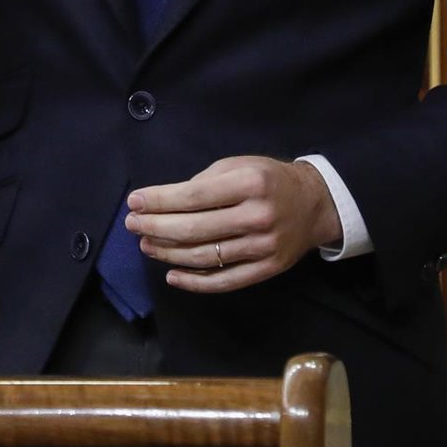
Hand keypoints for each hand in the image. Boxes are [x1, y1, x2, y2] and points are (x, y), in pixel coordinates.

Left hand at [126, 156, 342, 293]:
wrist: (314, 204)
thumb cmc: (269, 179)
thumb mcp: (239, 165)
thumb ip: (205, 181)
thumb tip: (166, 203)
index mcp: (249, 184)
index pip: (193, 196)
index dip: (159, 201)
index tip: (134, 202)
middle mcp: (256, 216)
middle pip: (194, 228)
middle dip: (156, 227)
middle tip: (132, 225)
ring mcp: (262, 247)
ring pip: (204, 256)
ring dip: (168, 253)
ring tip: (146, 245)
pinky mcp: (266, 270)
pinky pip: (224, 281)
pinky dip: (194, 282)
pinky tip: (173, 274)